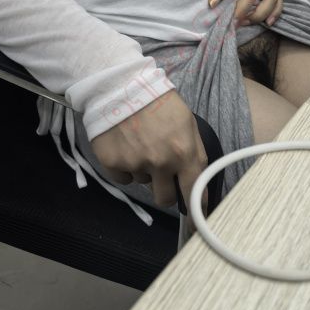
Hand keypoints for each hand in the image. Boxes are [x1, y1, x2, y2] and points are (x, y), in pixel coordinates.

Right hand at [91, 89, 207, 229]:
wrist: (120, 86)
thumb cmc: (158, 102)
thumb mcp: (187, 124)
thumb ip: (193, 154)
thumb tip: (196, 182)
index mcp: (185, 153)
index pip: (195, 192)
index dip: (196, 211)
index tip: (196, 224)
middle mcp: (162, 163)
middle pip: (165, 198)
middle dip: (165, 189)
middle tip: (160, 172)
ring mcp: (136, 165)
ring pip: (144, 185)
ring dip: (144, 172)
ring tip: (140, 145)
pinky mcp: (113, 164)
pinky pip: (123, 179)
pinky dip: (125, 168)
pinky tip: (125, 147)